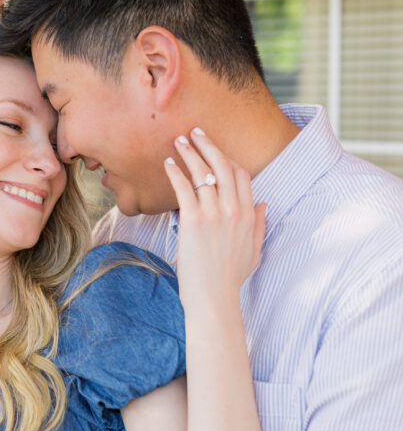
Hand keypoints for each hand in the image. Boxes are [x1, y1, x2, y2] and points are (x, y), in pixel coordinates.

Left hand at [165, 128, 265, 311]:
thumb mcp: (254, 251)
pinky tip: (167, 163)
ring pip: (202, 173)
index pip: (241, 175)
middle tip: (194, 132)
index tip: (214, 151)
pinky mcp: (193, 221)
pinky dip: (175, 172)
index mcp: (248, 216)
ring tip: (178, 141)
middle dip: (208, 145)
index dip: (227, 159)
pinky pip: (183, 189)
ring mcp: (214, 214)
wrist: (214, 298)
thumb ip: (259, 226)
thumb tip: (264, 205)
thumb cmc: (230, 279)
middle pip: (223, 166)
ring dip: (189, 153)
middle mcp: (233, 210)